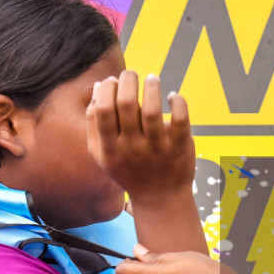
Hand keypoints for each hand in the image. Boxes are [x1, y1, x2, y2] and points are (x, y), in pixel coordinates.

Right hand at [86, 71, 194, 204]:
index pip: (104, 109)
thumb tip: (98, 86)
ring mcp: (156, 149)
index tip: (113, 80)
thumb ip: (93, 122)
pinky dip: (178, 102)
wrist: (160, 199)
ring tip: (152, 79)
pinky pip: (180, 120)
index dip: (108, 88)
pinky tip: (173, 97)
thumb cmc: (128, 170)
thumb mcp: (102, 154)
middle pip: (127, 105)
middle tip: (132, 74)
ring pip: (153, 110)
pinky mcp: (179, 148)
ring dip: (152, 87)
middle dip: (128, 80)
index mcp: (110, 148)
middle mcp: (132, 148)